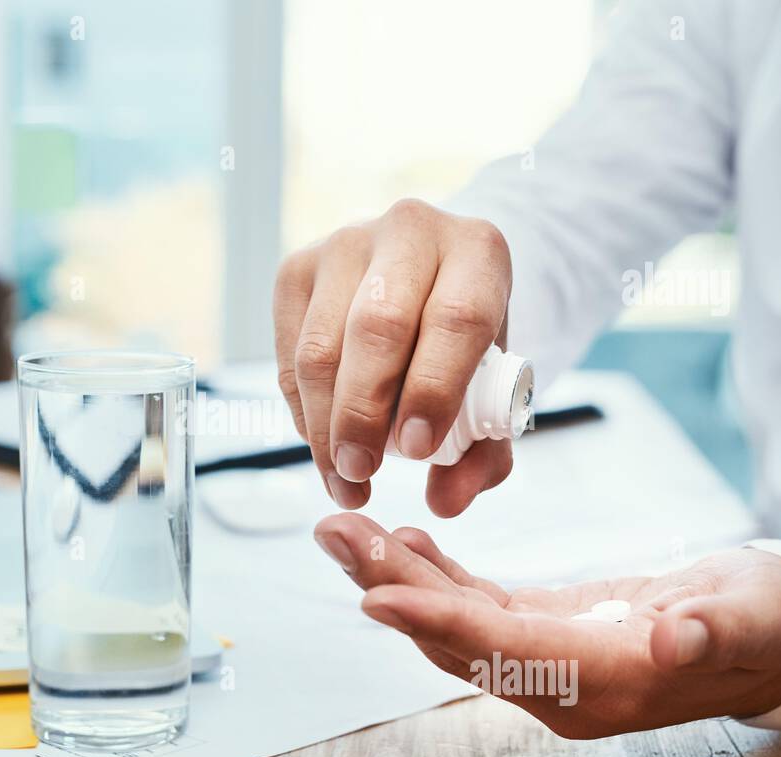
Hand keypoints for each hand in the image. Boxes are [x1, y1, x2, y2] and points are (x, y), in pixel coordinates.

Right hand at [273, 199, 513, 515]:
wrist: (427, 281)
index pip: (457, 318)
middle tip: (362, 472)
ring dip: (324, 424)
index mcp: (478, 250)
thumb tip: (444, 502)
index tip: (418, 450)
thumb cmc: (464, 344)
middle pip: (378, 328)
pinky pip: (288, 353)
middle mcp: (411, 230)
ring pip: (321, 346)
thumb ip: (483, 452)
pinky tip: (323, 441)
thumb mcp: (492, 391)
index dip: (435, 389)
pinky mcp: (297, 269)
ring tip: (341, 477)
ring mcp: (345, 244)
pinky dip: (302, 409)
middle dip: (364, 413)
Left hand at [313, 513, 780, 737]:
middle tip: (336, 534)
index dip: (439, 623)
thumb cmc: (759, 624)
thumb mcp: (756, 617)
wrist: (758, 637)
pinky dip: (433, 575)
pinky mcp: (538, 632)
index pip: (504, 653)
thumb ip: (713, 629)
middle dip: (391, 587)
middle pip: (457, 639)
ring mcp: (542, 662)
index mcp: (605, 682)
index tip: (376, 596)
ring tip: (346, 531)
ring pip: (452, 624)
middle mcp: (558, 684)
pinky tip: (401, 542)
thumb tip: (671, 637)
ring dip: (396, 577)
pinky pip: (471, 608)